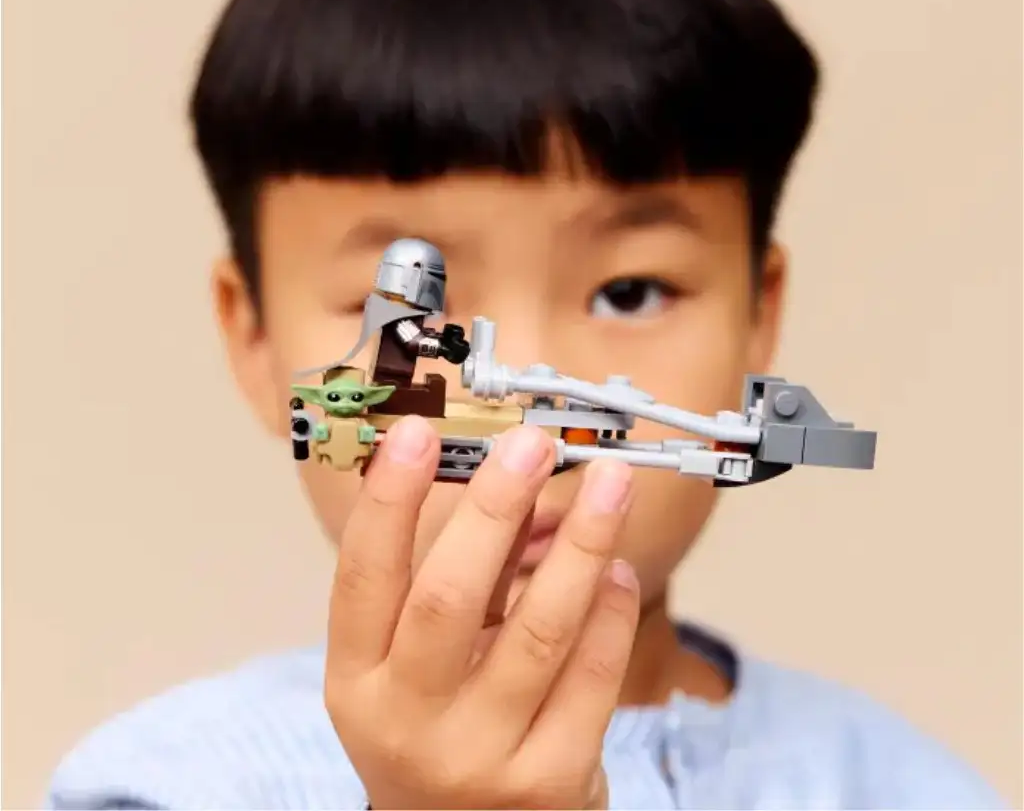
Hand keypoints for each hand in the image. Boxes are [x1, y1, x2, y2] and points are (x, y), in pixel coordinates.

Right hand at [324, 415, 639, 809]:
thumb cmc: (432, 732)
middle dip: (495, 508)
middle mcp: (407, 721)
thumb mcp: (408, 666)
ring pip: (539, 631)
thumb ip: (449, 581)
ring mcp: (480, 758)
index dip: (388, 500)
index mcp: (357, 680)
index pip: (362, 576)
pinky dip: (611, 611)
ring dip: (582, 544)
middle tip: (531, 445)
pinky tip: (618, 567)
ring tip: (610, 484)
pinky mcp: (550, 781)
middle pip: (449, 598)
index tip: (417, 434)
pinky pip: (592, 677)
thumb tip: (504, 487)